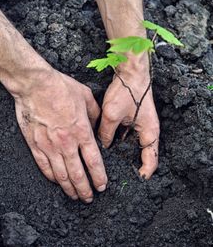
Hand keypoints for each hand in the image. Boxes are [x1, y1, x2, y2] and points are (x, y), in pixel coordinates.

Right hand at [14, 69, 107, 201]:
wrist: (35, 85)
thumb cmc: (60, 88)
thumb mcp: (86, 96)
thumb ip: (95, 114)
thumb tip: (97, 125)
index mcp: (81, 131)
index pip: (93, 161)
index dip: (99, 177)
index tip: (102, 185)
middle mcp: (67, 143)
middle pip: (78, 173)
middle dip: (85, 189)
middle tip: (89, 197)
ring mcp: (49, 146)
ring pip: (61, 175)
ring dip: (69, 188)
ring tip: (75, 195)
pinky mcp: (35, 145)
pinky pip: (44, 167)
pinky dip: (52, 178)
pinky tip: (57, 182)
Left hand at [98, 52, 159, 178]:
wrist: (131, 71)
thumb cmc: (127, 91)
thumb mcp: (112, 114)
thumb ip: (106, 133)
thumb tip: (102, 145)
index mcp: (150, 132)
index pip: (151, 160)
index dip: (143, 173)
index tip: (133, 181)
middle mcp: (148, 131)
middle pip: (142, 154)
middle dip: (131, 164)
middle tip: (117, 174)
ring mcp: (142, 124)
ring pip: (133, 144)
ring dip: (124, 152)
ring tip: (111, 161)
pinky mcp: (136, 118)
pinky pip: (129, 135)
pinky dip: (121, 140)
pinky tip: (109, 142)